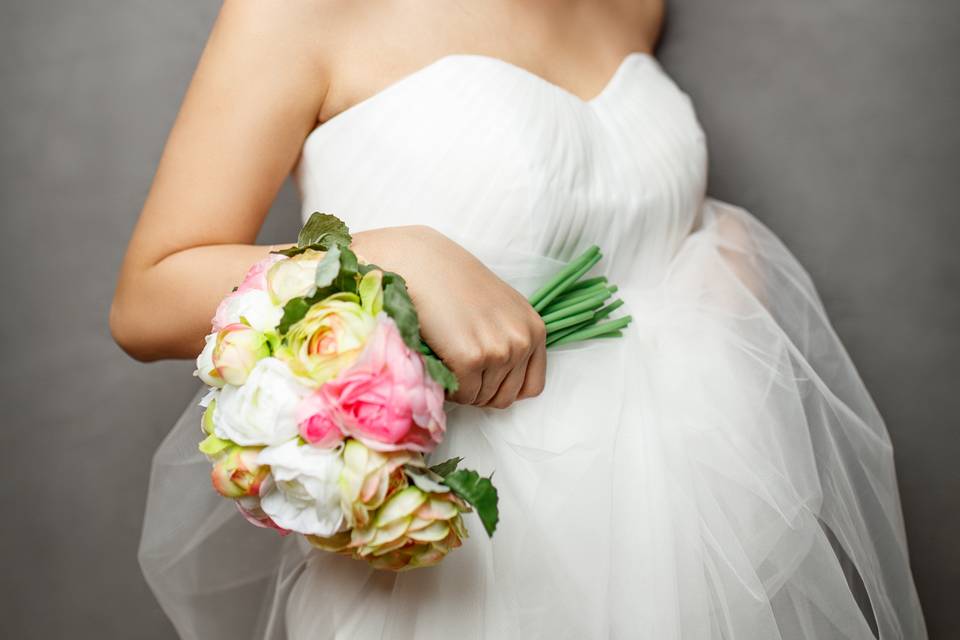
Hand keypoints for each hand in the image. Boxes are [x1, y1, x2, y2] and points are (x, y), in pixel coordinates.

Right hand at [352, 225, 546, 407]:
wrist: (425, 265)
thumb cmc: (457, 284)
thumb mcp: (502, 310)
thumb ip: (511, 340)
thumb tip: (503, 382)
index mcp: (535, 330)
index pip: (532, 387)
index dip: (505, 389)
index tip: (485, 381)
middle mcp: (522, 341)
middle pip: (505, 397)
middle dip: (480, 391)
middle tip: (459, 371)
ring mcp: (499, 350)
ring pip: (482, 399)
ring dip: (463, 389)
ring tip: (448, 360)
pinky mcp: (471, 358)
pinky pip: (462, 395)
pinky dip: (449, 388)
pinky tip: (439, 363)